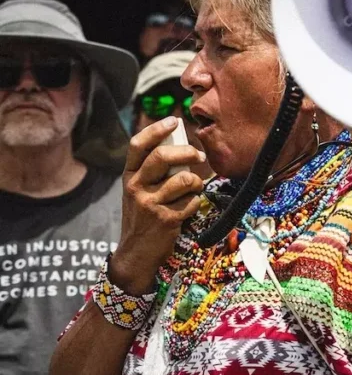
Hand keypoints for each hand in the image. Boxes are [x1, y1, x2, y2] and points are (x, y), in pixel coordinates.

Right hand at [112, 117, 206, 294]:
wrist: (136, 253)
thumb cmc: (144, 216)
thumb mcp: (140, 191)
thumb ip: (154, 172)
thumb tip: (183, 147)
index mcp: (128, 176)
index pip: (137, 145)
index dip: (156, 130)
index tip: (174, 121)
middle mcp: (135, 186)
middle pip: (162, 157)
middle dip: (187, 152)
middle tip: (200, 155)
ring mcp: (149, 203)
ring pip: (184, 179)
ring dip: (197, 182)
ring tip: (195, 188)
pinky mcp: (165, 219)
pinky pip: (192, 202)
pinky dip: (196, 203)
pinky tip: (189, 209)